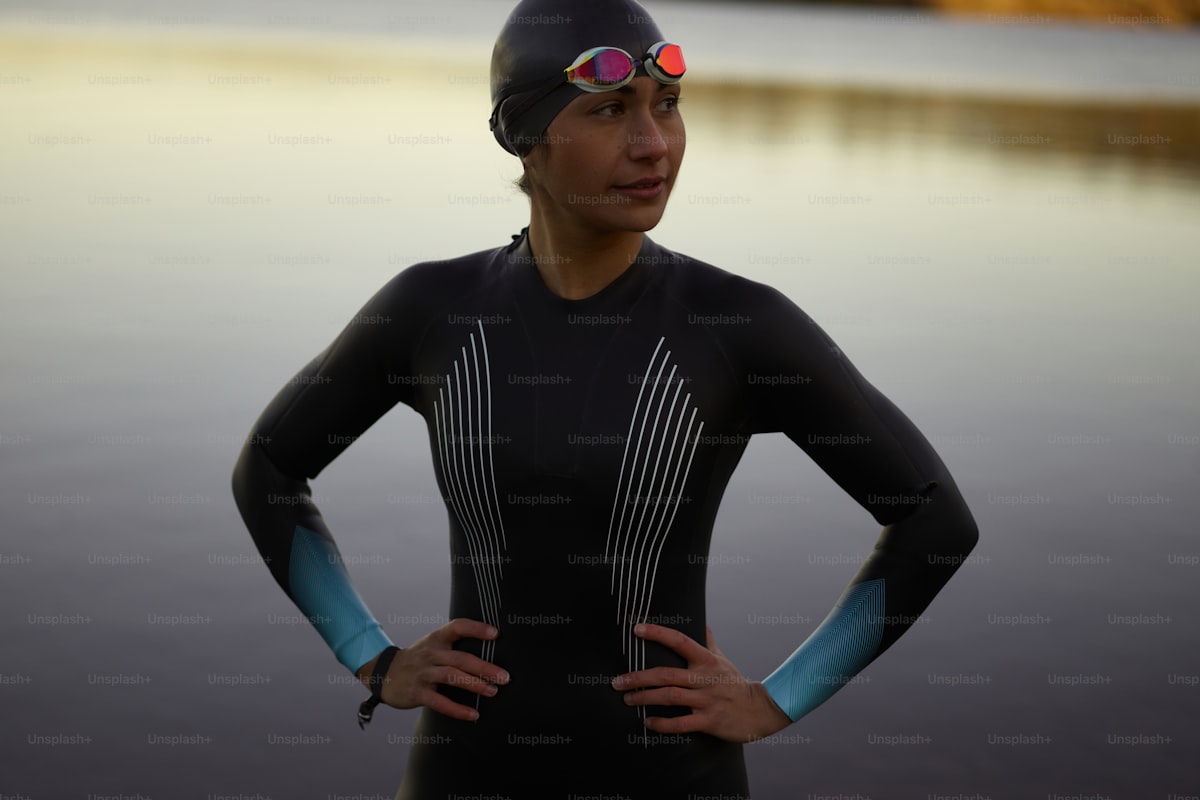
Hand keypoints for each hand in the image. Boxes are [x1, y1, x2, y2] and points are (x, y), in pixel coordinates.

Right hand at [355, 617, 509, 721]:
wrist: (383, 673)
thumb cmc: (417, 660)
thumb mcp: (432, 645)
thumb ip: (454, 646)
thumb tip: (488, 653)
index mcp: (436, 639)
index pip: (457, 627)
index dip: (477, 628)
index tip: (496, 634)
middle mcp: (430, 654)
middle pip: (460, 658)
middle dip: (484, 667)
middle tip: (504, 677)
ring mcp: (422, 673)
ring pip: (452, 676)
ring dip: (475, 684)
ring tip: (492, 691)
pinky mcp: (417, 693)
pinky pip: (440, 702)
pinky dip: (458, 710)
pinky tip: (473, 714)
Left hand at [611, 623, 791, 742]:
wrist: (760, 710)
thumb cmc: (735, 683)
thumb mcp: (722, 659)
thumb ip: (708, 642)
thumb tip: (702, 622)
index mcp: (706, 660)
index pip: (679, 641)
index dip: (657, 633)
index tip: (636, 629)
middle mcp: (704, 678)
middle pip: (666, 674)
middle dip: (639, 678)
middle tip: (618, 681)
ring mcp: (706, 700)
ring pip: (670, 697)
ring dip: (645, 698)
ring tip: (627, 699)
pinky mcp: (709, 721)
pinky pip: (681, 723)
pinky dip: (662, 724)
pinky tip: (647, 723)